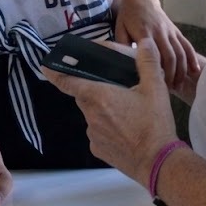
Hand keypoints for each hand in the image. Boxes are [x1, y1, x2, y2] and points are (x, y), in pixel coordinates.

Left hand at [43, 40, 179, 186]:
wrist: (159, 163)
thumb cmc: (154, 123)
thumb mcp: (156, 88)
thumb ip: (148, 62)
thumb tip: (145, 43)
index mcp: (98, 96)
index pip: (68, 82)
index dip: (55, 73)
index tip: (46, 66)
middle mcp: (90, 115)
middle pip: (84, 97)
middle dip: (96, 91)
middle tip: (117, 91)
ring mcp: (92, 135)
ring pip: (92, 115)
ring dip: (104, 111)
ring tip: (128, 114)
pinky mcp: (98, 151)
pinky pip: (98, 133)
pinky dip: (108, 129)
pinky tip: (126, 131)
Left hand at [114, 0, 199, 87]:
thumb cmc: (127, 17)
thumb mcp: (119, 30)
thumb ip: (123, 45)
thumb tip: (124, 63)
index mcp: (144, 33)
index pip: (155, 55)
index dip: (159, 71)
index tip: (157, 85)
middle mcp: (160, 32)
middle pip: (171, 56)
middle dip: (172, 74)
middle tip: (169, 89)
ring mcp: (170, 31)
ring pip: (180, 52)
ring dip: (182, 70)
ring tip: (179, 85)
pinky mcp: (175, 30)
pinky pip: (186, 44)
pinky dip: (192, 58)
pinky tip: (195, 70)